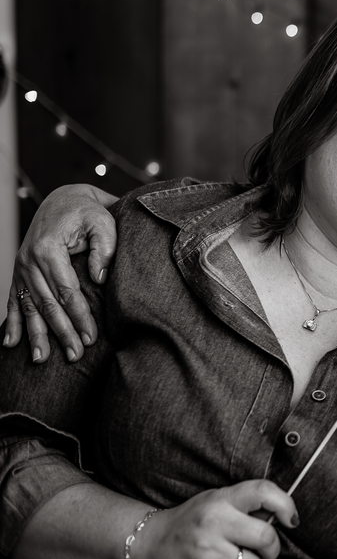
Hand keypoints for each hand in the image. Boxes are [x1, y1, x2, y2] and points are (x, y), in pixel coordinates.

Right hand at [4, 184, 117, 360]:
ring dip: (35, 335)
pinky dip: (12, 323)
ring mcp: (21, 268)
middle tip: (75, 355)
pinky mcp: (20, 272)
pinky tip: (10, 344)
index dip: (79, 316)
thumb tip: (99, 279)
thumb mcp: (103, 221)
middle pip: (47, 304)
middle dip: (61, 332)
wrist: (63, 199)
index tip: (91, 337)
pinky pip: (13, 301)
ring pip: (30, 307)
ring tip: (41, 359)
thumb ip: (104, 248)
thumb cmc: (87, 211)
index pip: (66, 291)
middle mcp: (29, 260)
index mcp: (48, 249)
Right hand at [132, 479, 298, 558]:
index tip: (291, 519)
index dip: (286, 504)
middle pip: (265, 536)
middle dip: (271, 547)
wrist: (150, 545)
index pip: (263, 492)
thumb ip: (246, 505)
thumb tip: (283, 517)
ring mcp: (207, 552)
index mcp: (221, 499)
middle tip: (264, 549)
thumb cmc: (193, 521)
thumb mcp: (216, 501)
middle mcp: (215, 523)